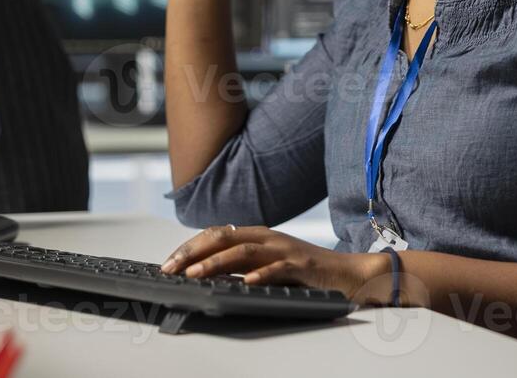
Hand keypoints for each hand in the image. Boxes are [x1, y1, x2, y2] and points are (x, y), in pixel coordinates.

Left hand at [159, 225, 391, 304]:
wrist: (347, 271)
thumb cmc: (305, 269)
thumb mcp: (268, 261)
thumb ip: (242, 262)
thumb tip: (206, 271)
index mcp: (257, 234)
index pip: (216, 233)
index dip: (190, 246)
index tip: (169, 261)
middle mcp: (268, 237)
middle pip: (223, 238)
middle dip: (193, 252)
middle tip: (171, 268)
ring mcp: (284, 250)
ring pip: (243, 252)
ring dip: (215, 263)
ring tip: (195, 275)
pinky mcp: (301, 266)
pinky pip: (277, 269)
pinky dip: (259, 275)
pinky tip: (244, 283)